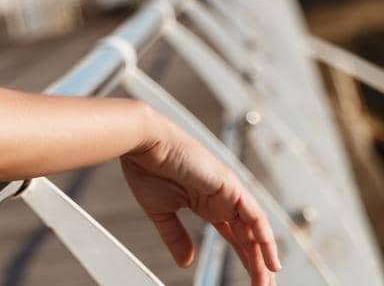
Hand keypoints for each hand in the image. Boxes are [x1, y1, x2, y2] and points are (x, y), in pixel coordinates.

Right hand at [120, 121, 280, 283]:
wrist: (143, 143)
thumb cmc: (146, 168)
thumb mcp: (160, 211)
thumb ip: (176, 237)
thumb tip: (186, 262)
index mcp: (206, 203)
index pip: (234, 236)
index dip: (244, 258)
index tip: (251, 279)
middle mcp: (222, 198)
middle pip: (248, 237)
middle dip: (257, 263)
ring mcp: (229, 192)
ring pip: (255, 231)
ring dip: (263, 258)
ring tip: (268, 282)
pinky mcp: (231, 187)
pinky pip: (256, 218)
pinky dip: (266, 240)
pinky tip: (271, 261)